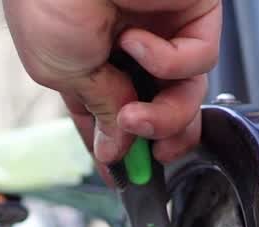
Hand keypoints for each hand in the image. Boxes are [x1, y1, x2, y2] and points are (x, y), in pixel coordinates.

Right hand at [3, 0, 220, 163]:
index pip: (114, 116)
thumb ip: (99, 111)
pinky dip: (167, 61)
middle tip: (145, 159)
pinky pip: (197, 59)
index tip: (123, 178)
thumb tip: (115, 148)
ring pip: (186, 95)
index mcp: (92, 61)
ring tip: (134, 114)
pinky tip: (137, 42)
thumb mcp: (61, 71)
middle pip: (162, 111)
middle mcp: (131, 48)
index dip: (120, 148)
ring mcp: (164, 31)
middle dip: (157, 140)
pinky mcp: (192, 12)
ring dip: (162, 117)